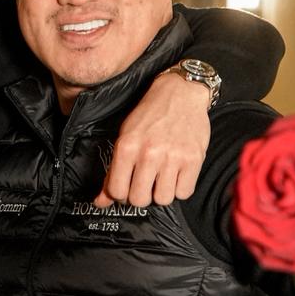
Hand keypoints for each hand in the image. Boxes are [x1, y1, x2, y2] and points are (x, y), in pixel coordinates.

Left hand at [94, 71, 210, 207]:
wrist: (181, 93)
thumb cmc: (150, 115)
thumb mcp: (125, 137)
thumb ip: (112, 172)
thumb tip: (100, 202)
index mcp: (127, 147)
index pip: (117, 191)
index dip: (120, 195)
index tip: (127, 188)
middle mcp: (149, 153)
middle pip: (140, 200)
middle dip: (142, 196)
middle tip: (145, 184)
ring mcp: (173, 157)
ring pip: (163, 199)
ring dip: (162, 193)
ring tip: (162, 178)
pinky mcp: (194, 159)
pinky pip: (184, 193)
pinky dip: (180, 188)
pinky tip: (177, 175)